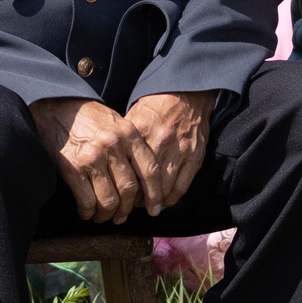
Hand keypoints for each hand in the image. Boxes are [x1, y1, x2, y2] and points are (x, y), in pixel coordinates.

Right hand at [31, 96, 146, 224]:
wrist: (54, 110)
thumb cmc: (88, 118)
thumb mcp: (116, 123)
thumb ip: (131, 146)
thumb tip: (145, 180)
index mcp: (128, 133)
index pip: (149, 170)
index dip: (154, 195)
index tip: (154, 209)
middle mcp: (113, 145)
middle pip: (129, 189)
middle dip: (127, 209)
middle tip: (122, 216)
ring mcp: (92, 158)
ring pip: (109, 200)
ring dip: (108, 214)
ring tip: (105, 217)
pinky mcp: (72, 169)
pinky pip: (87, 200)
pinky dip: (88, 212)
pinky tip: (88, 212)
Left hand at [124, 90, 212, 213]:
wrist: (187, 95)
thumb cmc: (155, 107)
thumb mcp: (133, 116)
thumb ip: (123, 139)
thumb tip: (107, 161)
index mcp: (141, 131)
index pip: (126, 166)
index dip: (119, 185)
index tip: (115, 193)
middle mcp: (161, 141)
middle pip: (144, 181)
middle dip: (135, 199)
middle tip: (128, 207)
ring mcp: (179, 151)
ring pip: (163, 188)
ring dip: (153, 203)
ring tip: (145, 208)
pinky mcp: (194, 157)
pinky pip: (181, 187)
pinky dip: (171, 199)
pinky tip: (163, 203)